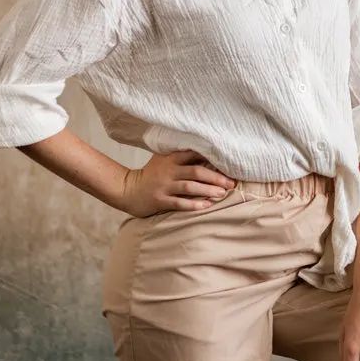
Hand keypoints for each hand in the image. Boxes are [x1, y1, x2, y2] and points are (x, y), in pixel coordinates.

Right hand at [120, 150, 237, 217]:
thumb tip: (208, 154)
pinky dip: (193, 204)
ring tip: (222, 193)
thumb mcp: (163, 160)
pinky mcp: (160, 200)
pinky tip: (206, 206)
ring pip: (189, 187)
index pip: (194, 154)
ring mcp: (164, 186)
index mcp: (171, 158)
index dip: (212, 159)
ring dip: (208, 190)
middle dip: (215, 177)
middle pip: (196, 172)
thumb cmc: (151, 174)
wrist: (128, 189)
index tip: (228, 164)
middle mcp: (168, 171)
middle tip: (231, 183)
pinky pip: (179, 203)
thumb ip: (181, 156)